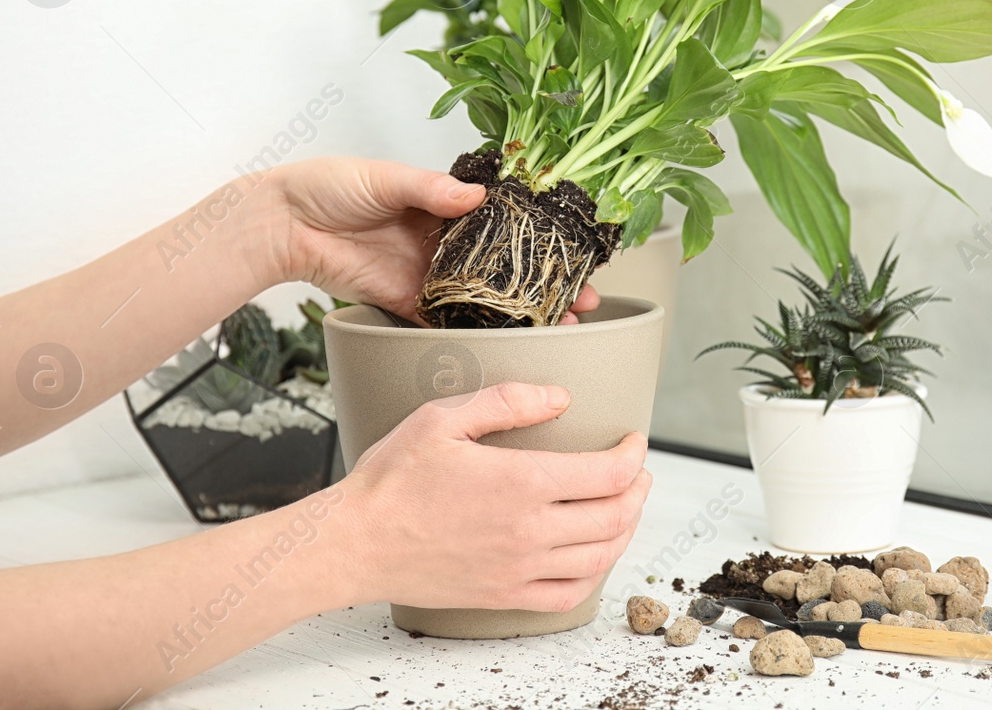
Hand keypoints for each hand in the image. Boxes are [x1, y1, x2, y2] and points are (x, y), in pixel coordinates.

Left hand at [269, 158, 600, 323]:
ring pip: (485, 296)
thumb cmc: (328, 186)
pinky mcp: (404, 301)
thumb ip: (429, 189)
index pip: (504, 218)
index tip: (575, 246)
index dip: (541, 232)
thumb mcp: (384, 177)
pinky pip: (445, 322)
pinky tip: (507, 345)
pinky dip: (475, 335)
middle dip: (545, 280)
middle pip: (505, 262)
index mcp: (443, 202)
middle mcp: (443, 239)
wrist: (281, 223)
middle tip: (583, 298)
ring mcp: (427, 272)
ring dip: (520, 312)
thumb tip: (474, 196)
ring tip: (558, 327)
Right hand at [330, 382, 650, 611]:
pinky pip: (568, 594)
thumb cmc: (391, 480)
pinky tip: (594, 556)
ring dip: (626, 529)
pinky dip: (595, 575)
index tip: (634, 441)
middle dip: (638, 489)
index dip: (634, 455)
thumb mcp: (442, 418)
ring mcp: (519, 569)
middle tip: (638, 471)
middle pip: (615, 515)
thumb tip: (559, 396)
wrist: (353, 543)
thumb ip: (507, 402)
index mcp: (522, 482)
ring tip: (626, 507)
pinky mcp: (504, 595)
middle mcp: (530, 531)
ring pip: (601, 556)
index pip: (609, 474)